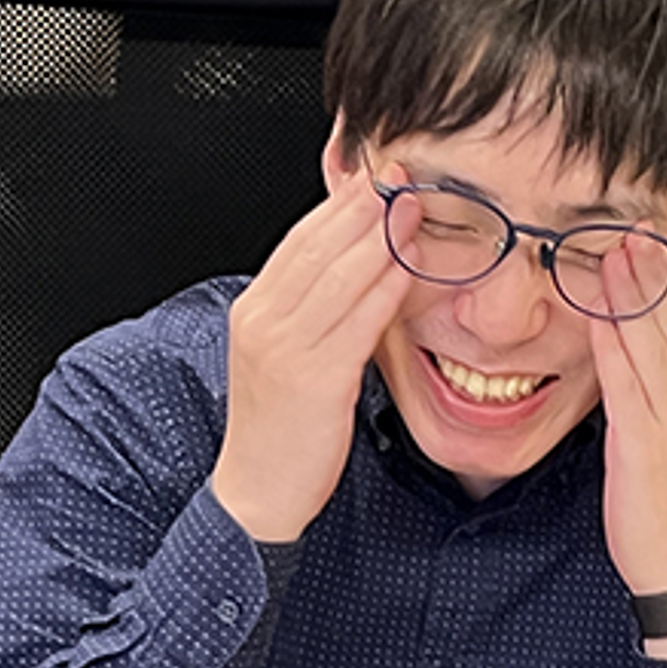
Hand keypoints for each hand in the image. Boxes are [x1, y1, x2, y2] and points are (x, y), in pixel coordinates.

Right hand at [212, 164, 419, 542]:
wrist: (259, 489)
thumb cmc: (283, 423)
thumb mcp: (287, 353)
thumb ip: (313, 309)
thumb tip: (358, 264)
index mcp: (255, 310)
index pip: (299, 242)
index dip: (339, 207)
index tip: (373, 179)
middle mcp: (263, 321)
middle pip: (318, 249)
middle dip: (363, 209)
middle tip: (401, 178)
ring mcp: (285, 349)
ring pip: (338, 278)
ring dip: (381, 238)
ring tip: (412, 210)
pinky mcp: (314, 380)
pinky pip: (356, 323)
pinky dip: (384, 290)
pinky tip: (409, 269)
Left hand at [589, 223, 666, 657]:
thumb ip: (657, 380)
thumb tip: (626, 335)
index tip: (650, 235)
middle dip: (653, 268)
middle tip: (631, 223)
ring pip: (655, 340)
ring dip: (632, 291)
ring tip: (613, 248)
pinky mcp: (649, 441)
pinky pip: (630, 379)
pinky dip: (614, 340)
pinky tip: (597, 312)